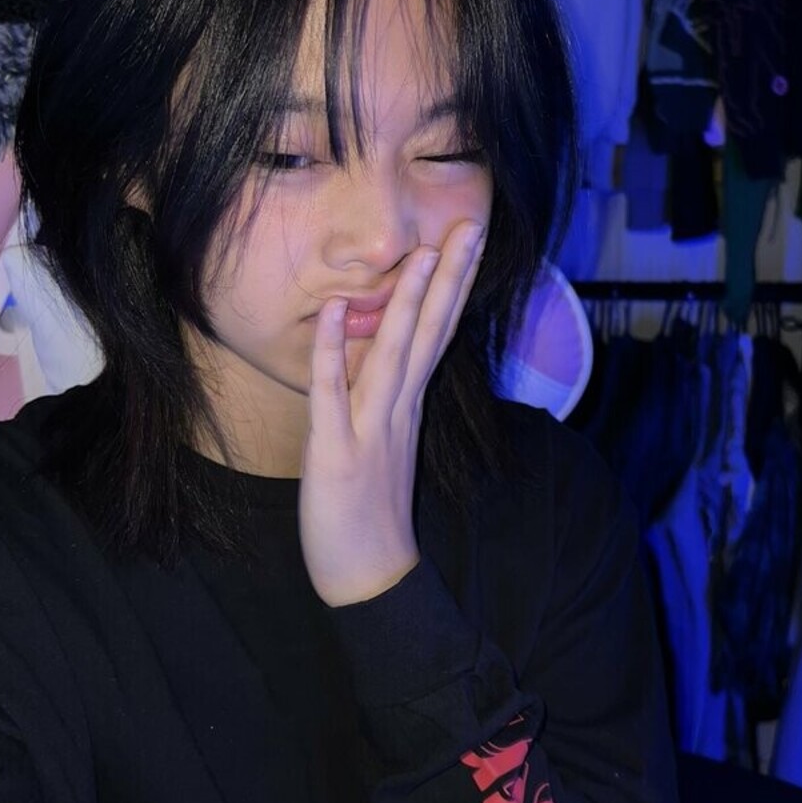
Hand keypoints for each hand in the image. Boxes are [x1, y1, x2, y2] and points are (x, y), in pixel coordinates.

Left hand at [299, 218, 486, 606]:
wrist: (369, 578)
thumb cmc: (372, 511)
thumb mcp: (385, 441)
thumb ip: (390, 396)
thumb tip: (392, 353)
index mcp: (409, 403)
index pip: (438, 332)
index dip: (455, 283)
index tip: (468, 236)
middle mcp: (398, 408)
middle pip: (430, 331)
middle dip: (450, 276)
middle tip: (471, 224)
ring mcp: (371, 429)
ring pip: (394, 354)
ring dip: (409, 302)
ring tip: (425, 253)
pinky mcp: (336, 452)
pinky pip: (331, 395)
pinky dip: (331, 352)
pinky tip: (331, 311)